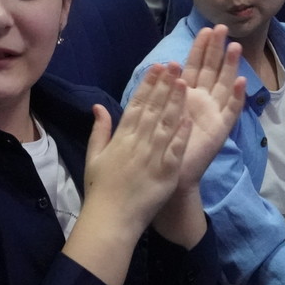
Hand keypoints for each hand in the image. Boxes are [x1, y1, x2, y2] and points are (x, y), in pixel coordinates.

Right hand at [83, 64, 189, 229]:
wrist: (111, 219)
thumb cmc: (101, 189)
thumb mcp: (95, 156)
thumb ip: (100, 129)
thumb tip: (99, 105)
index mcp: (121, 138)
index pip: (136, 105)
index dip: (148, 84)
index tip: (157, 66)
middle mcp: (137, 143)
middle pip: (153, 109)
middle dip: (164, 86)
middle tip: (175, 64)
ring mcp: (152, 157)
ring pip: (166, 125)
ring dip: (175, 103)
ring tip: (185, 82)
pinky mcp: (165, 173)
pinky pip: (175, 150)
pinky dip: (182, 134)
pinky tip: (190, 118)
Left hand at [169, 26, 245, 192]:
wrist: (169, 174)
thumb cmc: (162, 144)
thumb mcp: (157, 111)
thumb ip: (160, 89)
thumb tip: (161, 63)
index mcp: (186, 95)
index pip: (195, 66)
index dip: (200, 48)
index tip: (204, 29)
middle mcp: (202, 100)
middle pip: (212, 69)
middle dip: (216, 49)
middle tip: (221, 28)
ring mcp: (213, 113)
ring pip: (224, 84)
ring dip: (230, 66)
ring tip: (235, 46)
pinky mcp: (220, 130)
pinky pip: (231, 111)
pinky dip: (236, 97)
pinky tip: (241, 82)